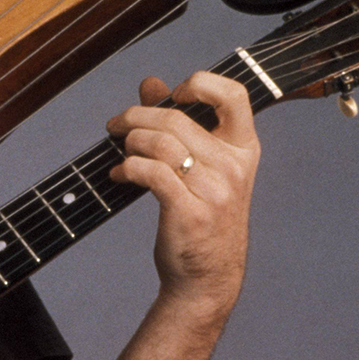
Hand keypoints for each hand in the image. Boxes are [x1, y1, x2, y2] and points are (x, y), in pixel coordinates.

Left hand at [105, 71, 259, 314]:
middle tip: (115, 124)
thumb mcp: (200, 166)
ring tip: (119, 150)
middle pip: (177, 117)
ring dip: (129, 141)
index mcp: (243, 148)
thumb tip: (150, 83)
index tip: (174, 94)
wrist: (207, 276)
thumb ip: (177, 122)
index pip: (234, 95)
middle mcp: (234, 166)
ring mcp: (215, 191)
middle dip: (135, 115)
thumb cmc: (200, 214)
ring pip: (161, 143)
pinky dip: (126, 167)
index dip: (201, 83)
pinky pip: (151, 173)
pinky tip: (118, 174)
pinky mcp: (190, 213)